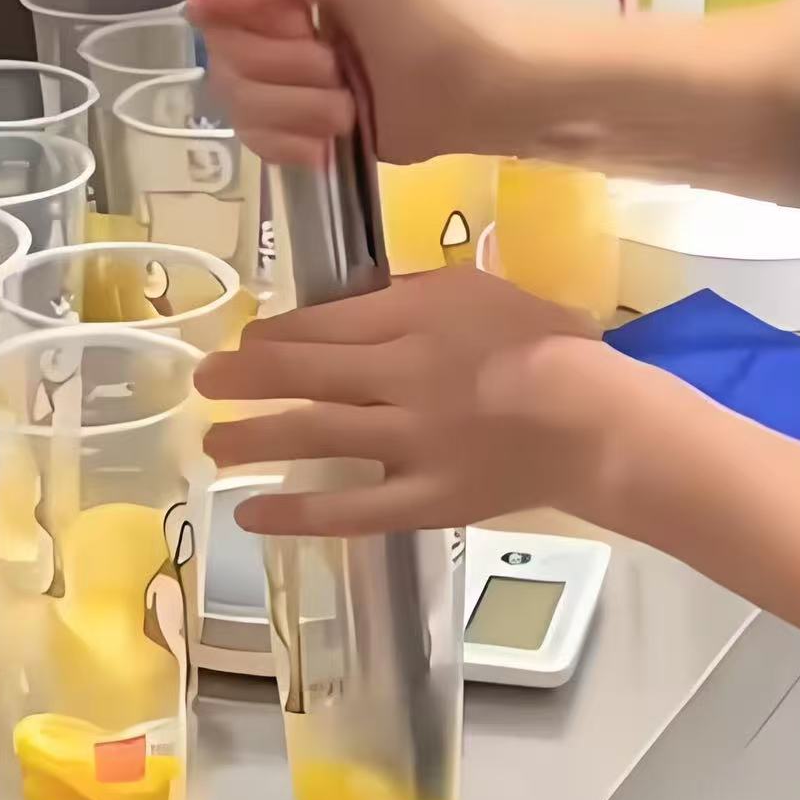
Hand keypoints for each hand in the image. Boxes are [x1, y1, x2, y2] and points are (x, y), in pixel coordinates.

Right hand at [178, 0, 512, 167]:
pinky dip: (288, 143)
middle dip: (277, 70)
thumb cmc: (438, 19)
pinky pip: (250, 134)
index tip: (299, 18)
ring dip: (292, 111)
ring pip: (231, 94)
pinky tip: (329, 142)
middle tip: (335, 67)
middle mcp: (272, 2)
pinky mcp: (297, 112)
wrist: (494, 94)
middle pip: (214, 45)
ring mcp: (283, 60)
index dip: (243, 14)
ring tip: (348, 108)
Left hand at [196, 265, 666, 535]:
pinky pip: (350, 509)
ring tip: (211, 442)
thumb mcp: (476, 287)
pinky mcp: (423, 499)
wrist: (596, 420)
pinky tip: (251, 512)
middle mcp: (398, 375)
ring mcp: (408, 441)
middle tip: (204, 381)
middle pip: (303, 373)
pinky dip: (296, 511)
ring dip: (253, 436)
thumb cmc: (545, 341)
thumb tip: (356, 297)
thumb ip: (411, 290)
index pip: (322, 324)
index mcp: (412, 318)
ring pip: (313, 433)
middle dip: (243, 377)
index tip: (247, 342)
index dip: (274, 335)